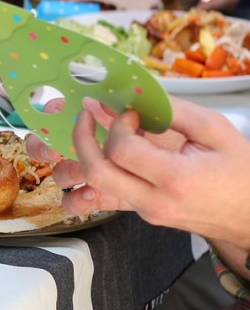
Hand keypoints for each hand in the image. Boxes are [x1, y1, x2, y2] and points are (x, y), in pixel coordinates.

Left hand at [28, 97, 249, 248]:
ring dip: (76, 163)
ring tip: (87, 138)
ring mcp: (143, 212)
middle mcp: (153, 201)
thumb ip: (171, 110)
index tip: (129, 113)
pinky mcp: (138, 215)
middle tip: (88, 116)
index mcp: (175, 179)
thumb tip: (131, 95)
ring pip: (89, 192)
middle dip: (81, 138)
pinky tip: (98, 159)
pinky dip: (90, 178)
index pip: (122, 150)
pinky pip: (101, 199)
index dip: (118, 124)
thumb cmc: (241, 170)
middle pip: (95, 172)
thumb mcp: (215, 129)